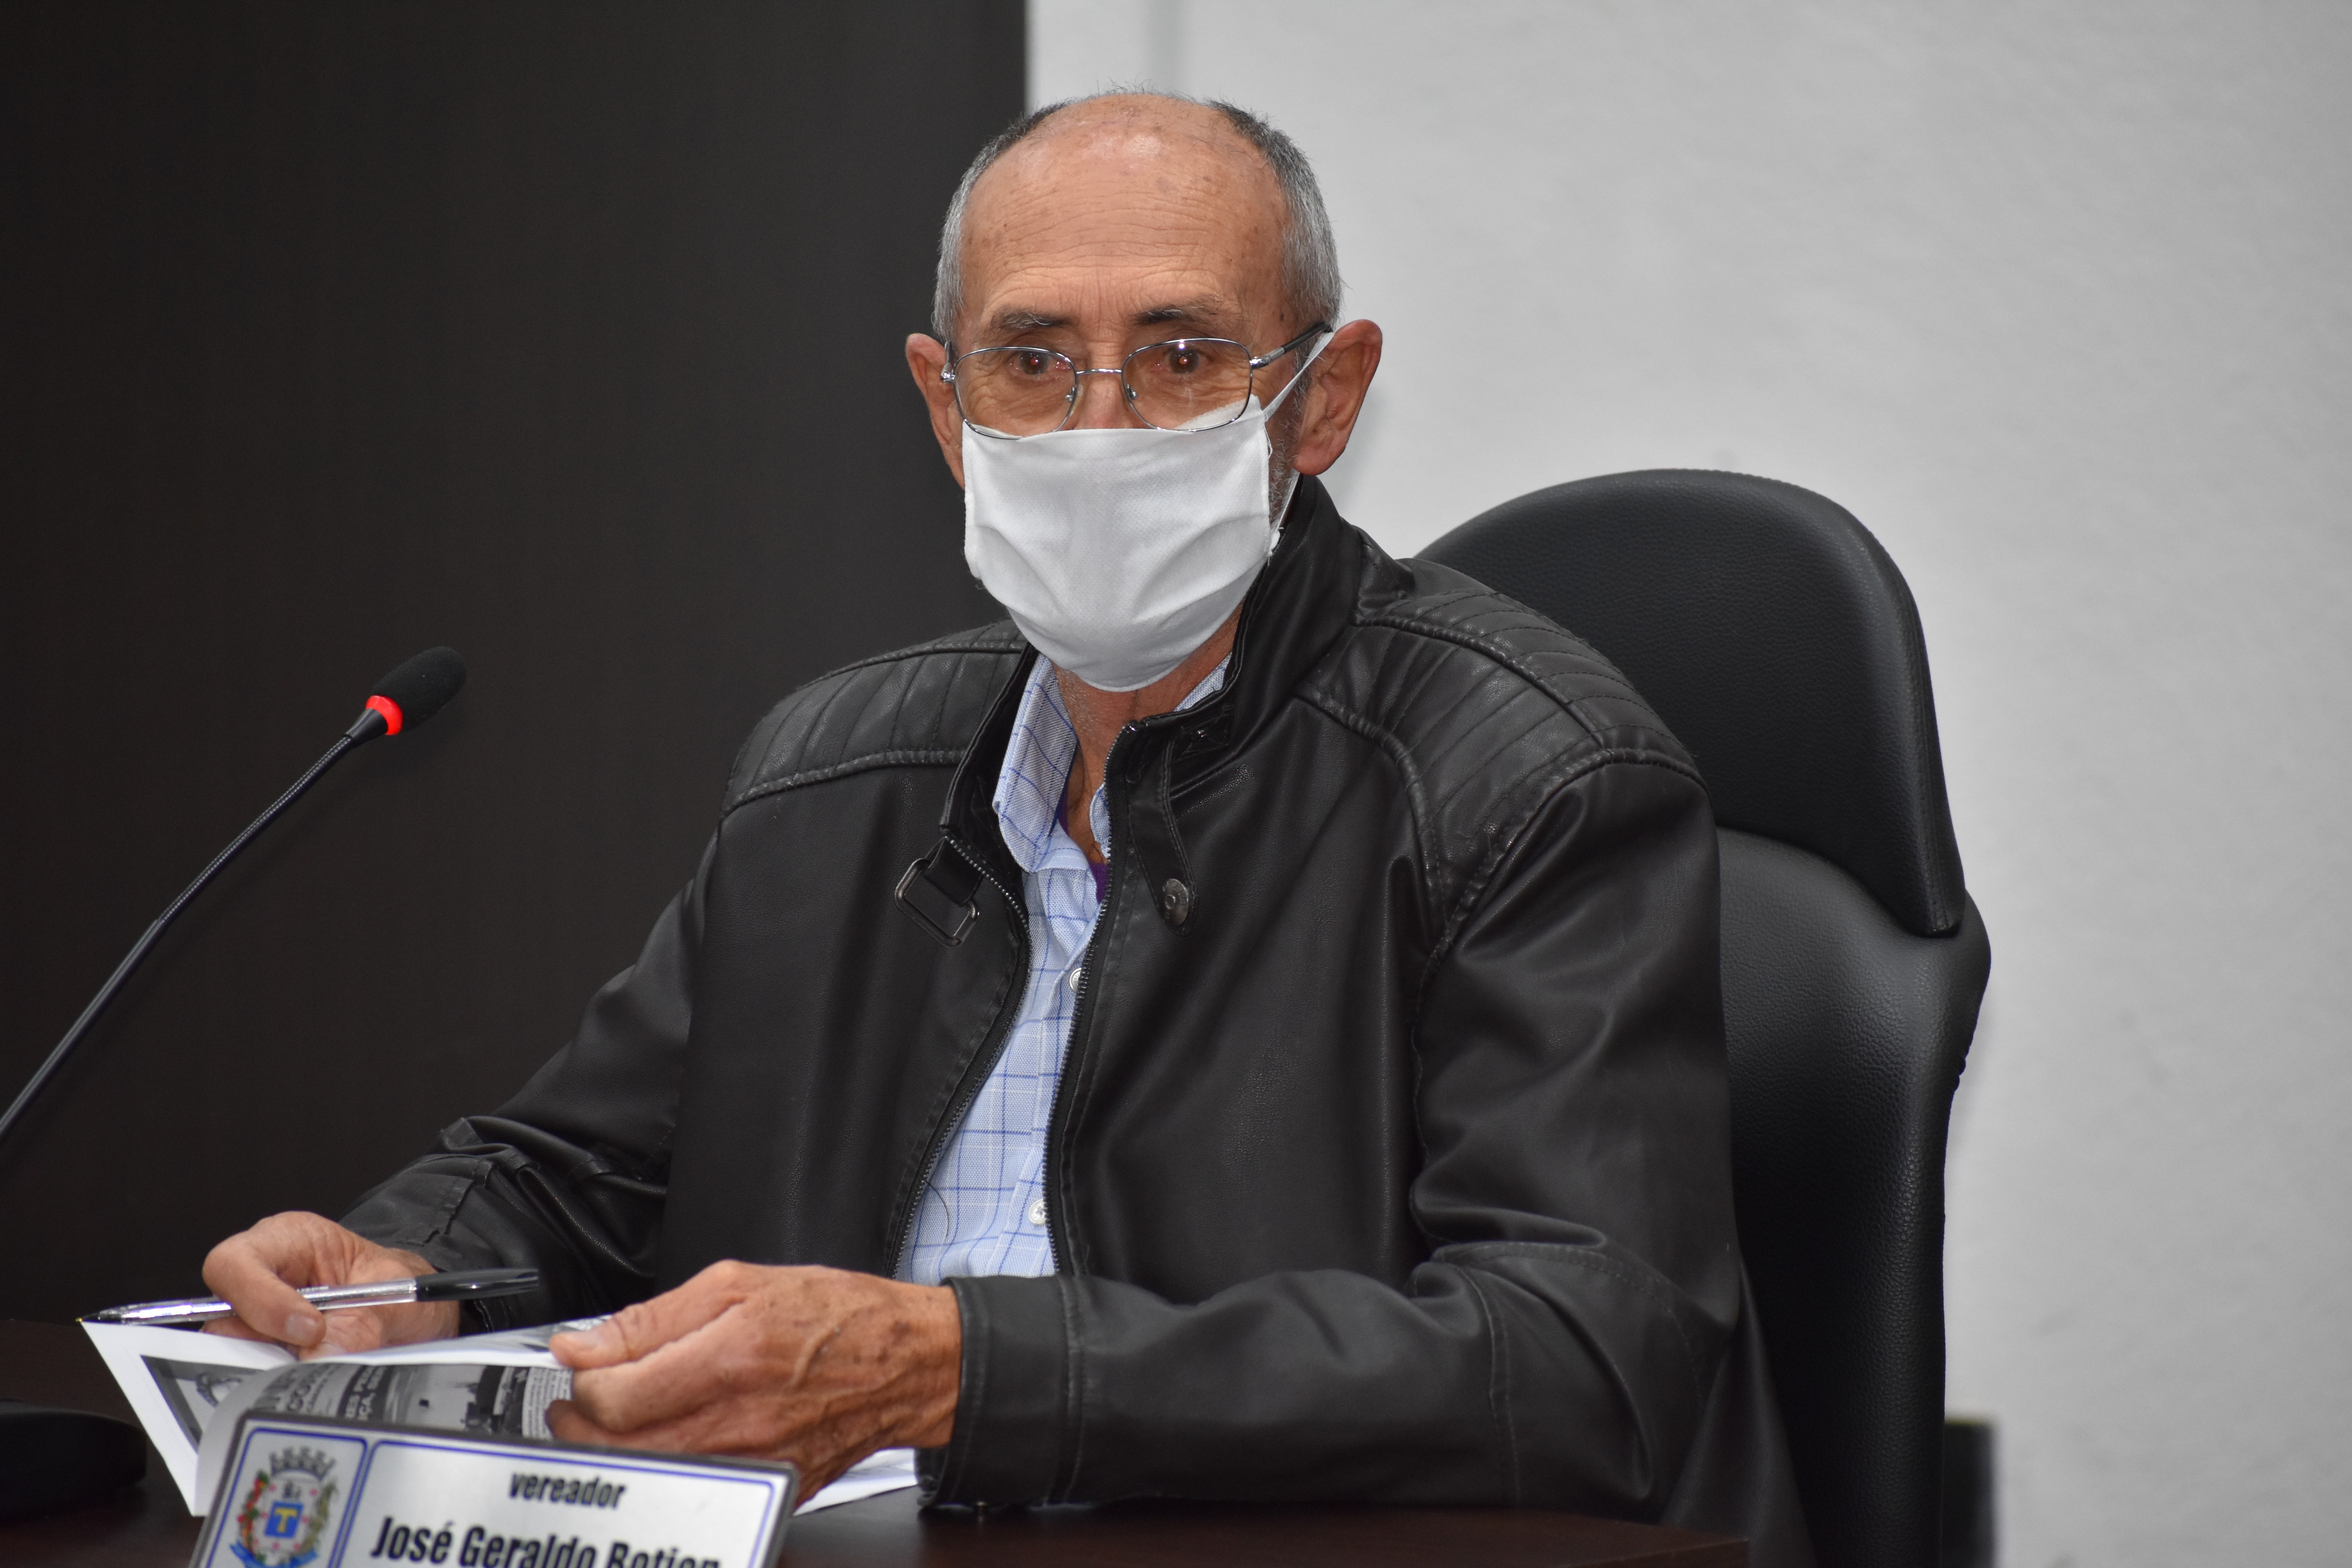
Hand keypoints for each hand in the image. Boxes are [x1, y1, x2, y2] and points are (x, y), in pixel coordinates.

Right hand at [201, 1211, 459, 1356]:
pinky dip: (280, 1378)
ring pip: (234, 1351)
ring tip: (318, 1364)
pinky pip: (255, 1369)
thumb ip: (361, 1323)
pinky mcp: (267, 1350)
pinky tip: (310, 1377)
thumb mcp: (395, 1292)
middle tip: (308, 1358)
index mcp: (289, 1240)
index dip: (260, 1300)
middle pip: (223, 1316)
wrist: (412, 1303)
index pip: (236, 1263)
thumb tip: (320, 1354)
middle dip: (263, 1344)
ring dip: (274, 1365)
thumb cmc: (397, 1282)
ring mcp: (259, 1316)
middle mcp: (264, 1275)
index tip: (307, 1328)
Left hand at [546, 1261, 958, 1494]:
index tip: (584, 1363)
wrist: (906, 1362)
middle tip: (581, 1399)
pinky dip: (664, 1470)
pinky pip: (693, 1492)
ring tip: (615, 1420)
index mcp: (730, 1358)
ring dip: (615, 1450)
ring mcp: (755, 1464)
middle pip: (619, 1449)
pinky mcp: (770, 1490)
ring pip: (648, 1476)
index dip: (584, 1380)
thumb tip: (585, 1343)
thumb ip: (654, 1317)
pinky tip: (666, 1440)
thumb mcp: (741, 1283)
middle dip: (581, 1424)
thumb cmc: (835, 1316)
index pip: (615, 1396)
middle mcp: (740, 1421)